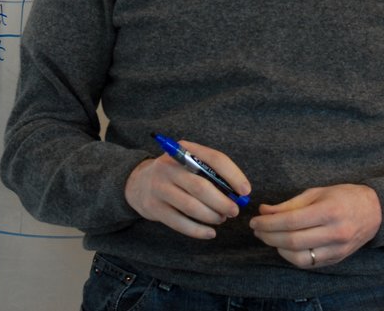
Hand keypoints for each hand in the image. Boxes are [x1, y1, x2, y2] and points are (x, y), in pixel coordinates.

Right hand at [123, 140, 250, 239]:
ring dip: (211, 216)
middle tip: (234, 211)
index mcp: (184, 150)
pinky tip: (210, 233)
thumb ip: (212, 174)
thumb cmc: (176, 175)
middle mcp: (169, 167)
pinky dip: (198, 231)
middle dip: (222, 202)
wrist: (138, 183)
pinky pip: (180, 223)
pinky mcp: (154, 208)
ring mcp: (159, 188)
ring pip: (191, 206)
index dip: (233, 175)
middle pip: (201, 186)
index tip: (245, 191)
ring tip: (221, 219)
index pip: (214, 158)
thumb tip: (238, 194)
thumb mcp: (190, 164)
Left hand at [249, 184, 381, 267]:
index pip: (291, 221)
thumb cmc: (344, 197)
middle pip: (292, 241)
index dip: (268, 223)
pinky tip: (285, 246)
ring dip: (278, 248)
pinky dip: (292, 256)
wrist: (375, 212)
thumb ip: (290, 204)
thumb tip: (264, 211)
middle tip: (257, 229)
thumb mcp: (317, 192)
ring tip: (269, 237)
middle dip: (268, 236)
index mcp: (329, 210)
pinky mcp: (336, 259)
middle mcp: (334, 232)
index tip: (255, 220)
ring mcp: (336, 249)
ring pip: (299, 257)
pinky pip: (308, 263)